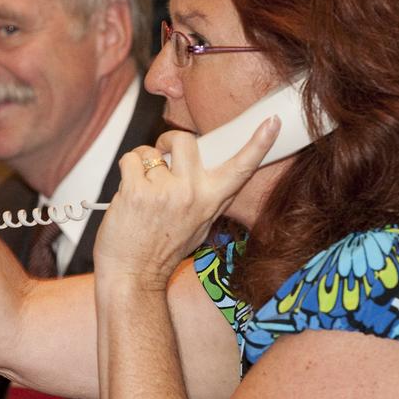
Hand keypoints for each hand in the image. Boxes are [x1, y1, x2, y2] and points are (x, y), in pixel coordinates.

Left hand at [94, 118, 279, 289]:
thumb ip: (206, 195)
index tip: (271, 123)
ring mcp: (165, 192)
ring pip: (150, 152)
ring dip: (142, 164)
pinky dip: (127, 170)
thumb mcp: (199, 224)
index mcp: (211, 201)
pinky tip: (129, 192)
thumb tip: (205, 166)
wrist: (133, 275)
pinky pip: (131, 159)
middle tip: (161, 155)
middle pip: (184, 140)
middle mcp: (192, 194)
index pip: (241, 169)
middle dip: (168, 141)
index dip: (258, 144)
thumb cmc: (163, 250)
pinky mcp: (137, 192)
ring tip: (143, 190)